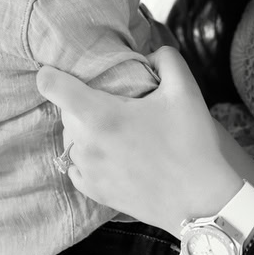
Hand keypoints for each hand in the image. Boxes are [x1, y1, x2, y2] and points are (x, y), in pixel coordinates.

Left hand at [37, 46, 241, 235]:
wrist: (203, 200)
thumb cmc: (193, 143)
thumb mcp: (185, 90)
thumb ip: (165, 58)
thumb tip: (148, 54)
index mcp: (100, 115)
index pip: (52, 86)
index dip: (50, 74)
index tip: (56, 70)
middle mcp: (86, 144)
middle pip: (65, 112)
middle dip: (80, 102)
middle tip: (112, 101)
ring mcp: (88, 171)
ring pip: (70, 140)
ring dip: (85, 130)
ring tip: (116, 130)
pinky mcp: (95, 193)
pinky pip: (77, 167)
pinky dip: (87, 157)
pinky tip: (111, 154)